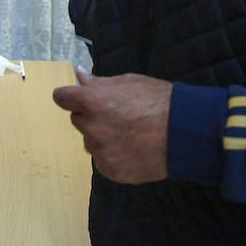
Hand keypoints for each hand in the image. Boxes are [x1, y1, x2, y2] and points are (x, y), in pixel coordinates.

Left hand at [52, 68, 171, 184]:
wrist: (184, 133)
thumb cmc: (158, 101)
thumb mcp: (128, 82)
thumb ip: (99, 82)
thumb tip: (79, 74)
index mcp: (92, 102)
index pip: (61, 98)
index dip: (71, 97)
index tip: (80, 98)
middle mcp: (91, 128)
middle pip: (78, 119)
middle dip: (91, 116)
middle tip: (117, 115)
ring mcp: (101, 152)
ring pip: (90, 141)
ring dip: (101, 137)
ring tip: (129, 134)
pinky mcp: (111, 171)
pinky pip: (102, 161)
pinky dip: (112, 156)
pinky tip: (132, 149)